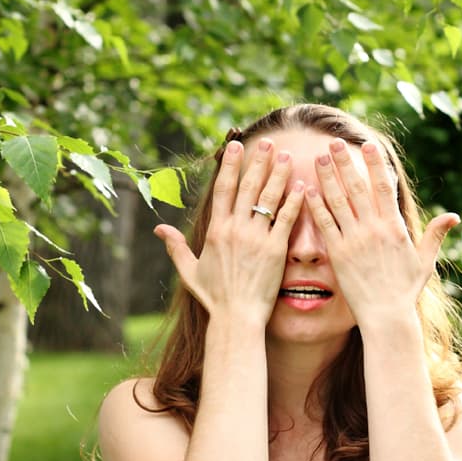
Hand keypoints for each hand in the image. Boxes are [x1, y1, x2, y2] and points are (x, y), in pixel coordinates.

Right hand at [154, 139, 305, 327]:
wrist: (236, 317)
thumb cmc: (214, 298)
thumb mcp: (189, 271)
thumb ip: (175, 247)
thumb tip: (158, 230)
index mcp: (216, 230)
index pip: (223, 189)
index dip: (230, 166)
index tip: (236, 146)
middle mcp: (236, 229)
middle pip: (248, 187)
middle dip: (259, 162)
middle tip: (270, 143)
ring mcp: (256, 239)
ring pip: (269, 198)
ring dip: (279, 175)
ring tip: (288, 156)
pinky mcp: (275, 251)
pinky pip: (286, 220)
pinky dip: (295, 202)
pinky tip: (303, 187)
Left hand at [306, 138, 457, 329]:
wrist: (386, 316)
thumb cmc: (405, 292)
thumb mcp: (424, 262)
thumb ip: (435, 235)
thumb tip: (453, 216)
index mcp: (394, 227)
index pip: (384, 187)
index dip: (375, 164)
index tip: (368, 145)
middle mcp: (373, 229)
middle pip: (356, 187)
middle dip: (345, 162)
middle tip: (334, 142)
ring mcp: (354, 240)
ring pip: (338, 201)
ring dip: (327, 177)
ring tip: (318, 157)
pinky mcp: (338, 254)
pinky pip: (325, 224)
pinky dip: (315, 205)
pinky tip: (306, 189)